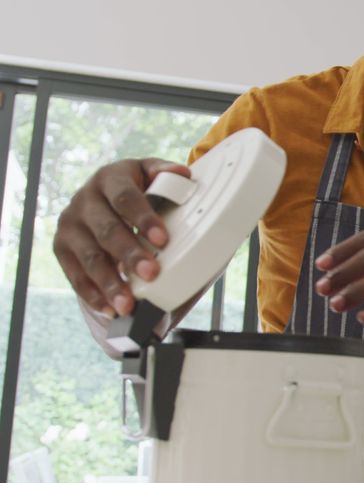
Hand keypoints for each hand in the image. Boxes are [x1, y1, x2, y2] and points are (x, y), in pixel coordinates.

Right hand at [53, 159, 190, 316]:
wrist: (104, 193)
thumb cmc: (136, 187)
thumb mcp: (150, 174)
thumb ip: (165, 175)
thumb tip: (183, 174)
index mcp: (110, 177)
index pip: (125, 198)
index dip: (143, 219)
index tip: (163, 239)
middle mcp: (85, 199)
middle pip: (107, 230)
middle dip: (129, 254)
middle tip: (151, 274)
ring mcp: (70, 224)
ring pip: (90, 257)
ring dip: (109, 282)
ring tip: (128, 304)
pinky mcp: (62, 247)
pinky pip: (75, 275)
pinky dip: (92, 294)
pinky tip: (108, 308)